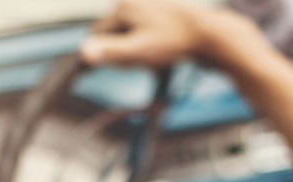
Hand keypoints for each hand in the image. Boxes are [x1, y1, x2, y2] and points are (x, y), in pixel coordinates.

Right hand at [81, 0, 263, 70]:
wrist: (209, 35)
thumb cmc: (174, 43)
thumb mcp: (138, 52)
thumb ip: (110, 52)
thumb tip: (83, 52)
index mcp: (123, 7)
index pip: (98, 35)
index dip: (107, 53)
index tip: (125, 63)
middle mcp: (132, 0)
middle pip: (113, 33)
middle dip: (122, 49)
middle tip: (144, 60)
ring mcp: (146, 3)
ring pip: (128, 32)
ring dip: (135, 48)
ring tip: (156, 55)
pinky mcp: (158, 10)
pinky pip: (142, 30)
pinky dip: (147, 42)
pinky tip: (161, 49)